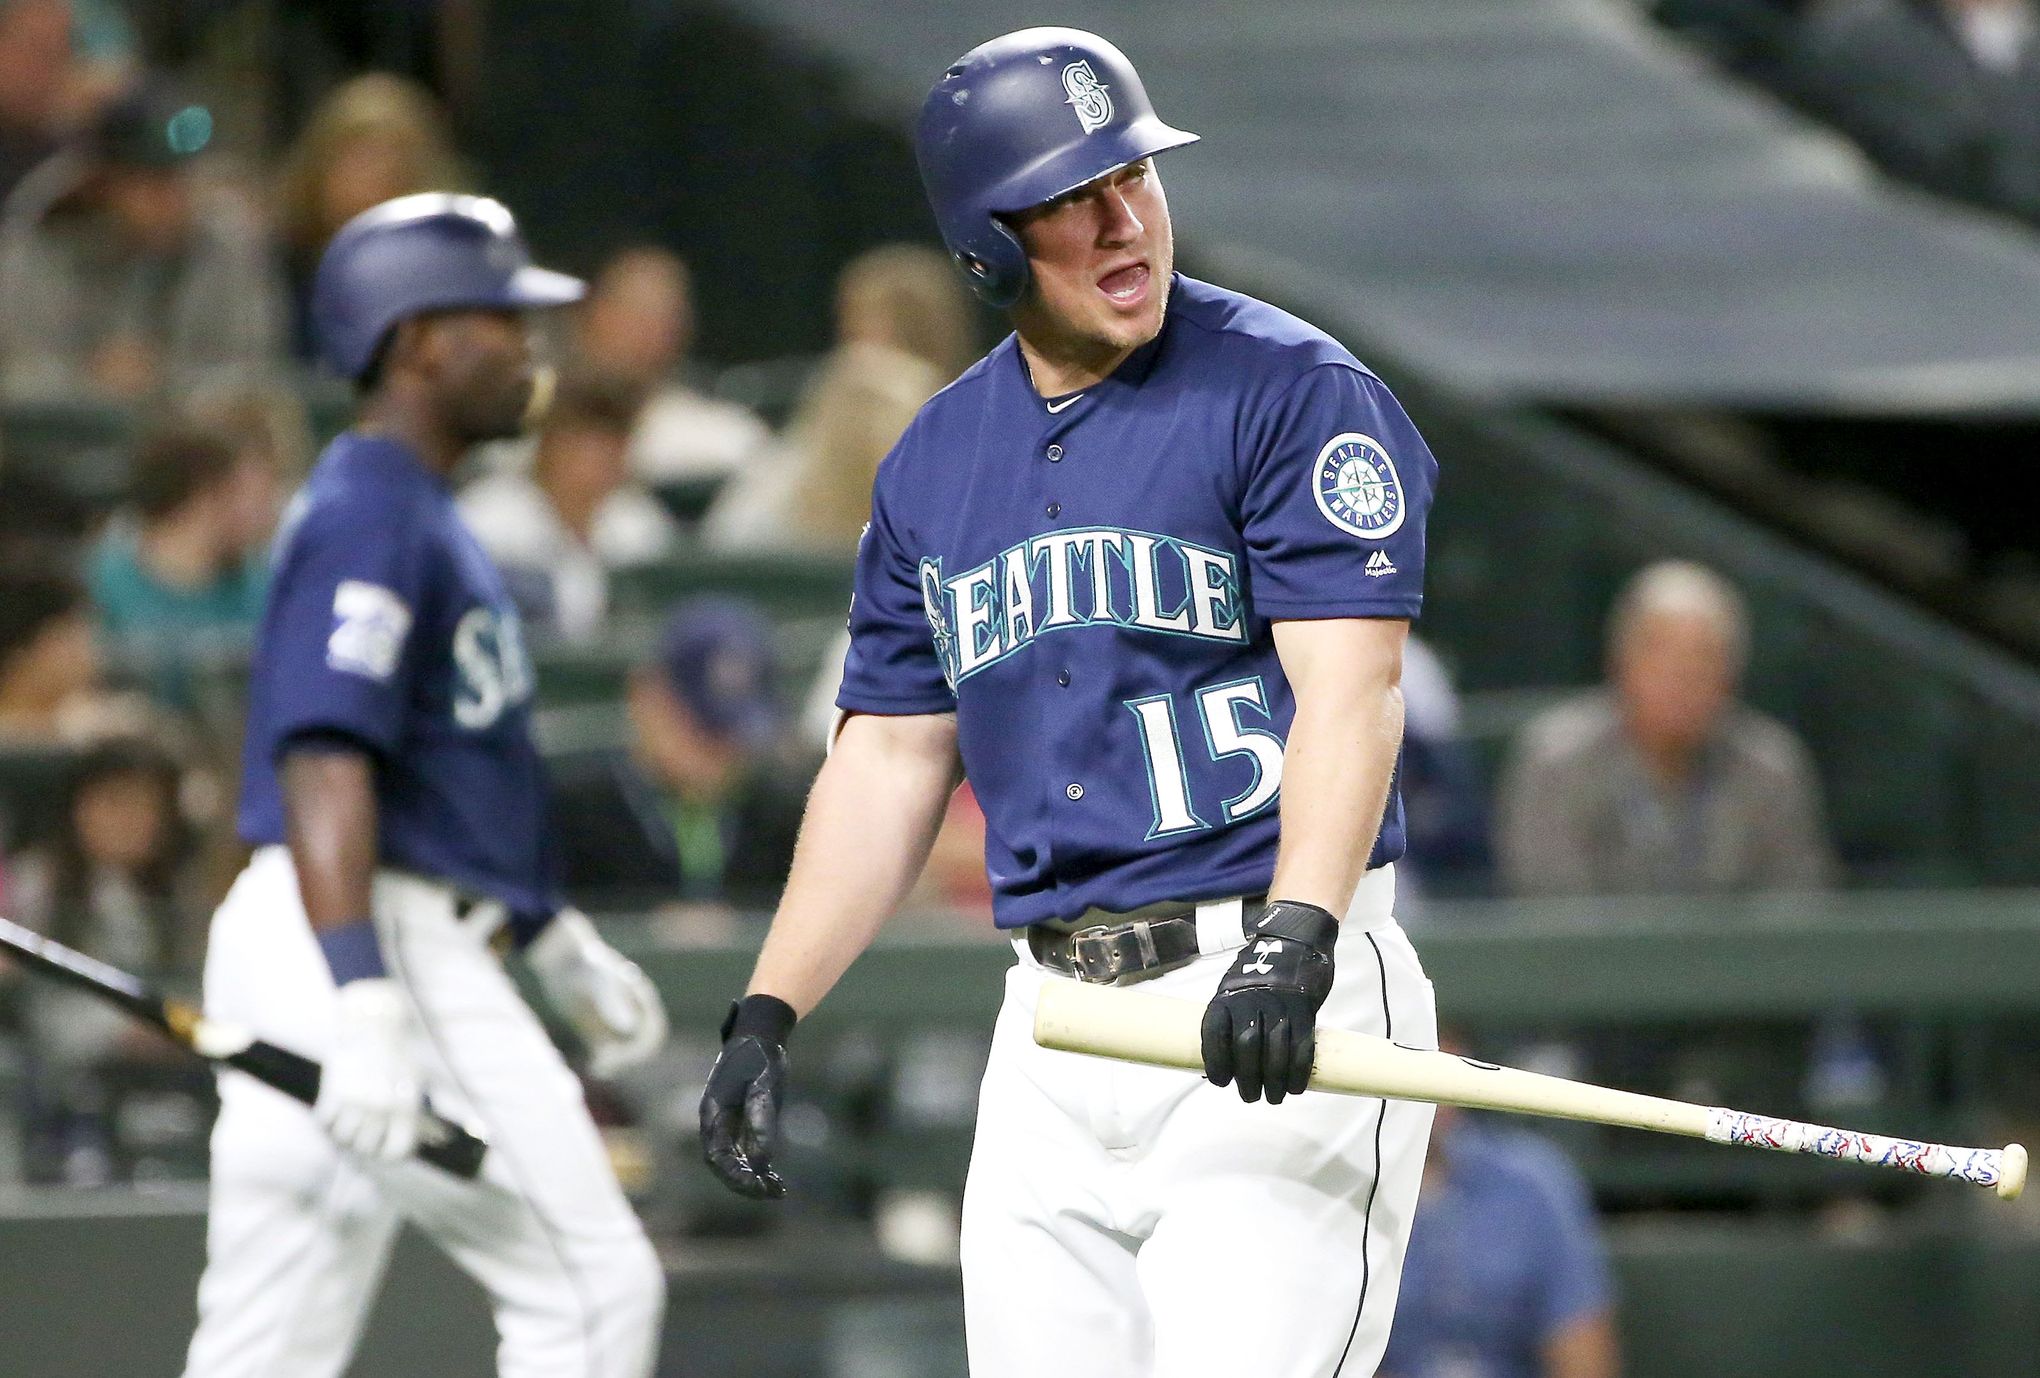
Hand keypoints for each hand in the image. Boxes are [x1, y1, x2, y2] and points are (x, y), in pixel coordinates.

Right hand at [316, 977, 423, 1158]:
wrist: (373, 1026)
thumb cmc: (398, 1056)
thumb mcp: (416, 1083)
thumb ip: (423, 1113)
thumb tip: (440, 1140)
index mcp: (406, 1105)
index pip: (397, 1149)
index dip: (388, 1155)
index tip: (381, 1151)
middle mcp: (382, 1106)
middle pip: (366, 1147)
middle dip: (363, 1144)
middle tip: (361, 1133)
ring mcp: (357, 1099)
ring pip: (342, 1137)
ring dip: (343, 1133)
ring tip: (346, 1123)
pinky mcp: (335, 1089)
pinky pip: (324, 1120)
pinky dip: (325, 1120)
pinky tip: (332, 1112)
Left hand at [527, 907, 668, 1076]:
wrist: (561, 961)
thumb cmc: (581, 964)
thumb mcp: (595, 981)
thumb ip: (612, 1001)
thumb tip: (629, 1028)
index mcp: (641, 999)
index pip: (653, 1030)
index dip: (641, 1046)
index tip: (616, 1051)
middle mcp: (633, 1012)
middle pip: (643, 1045)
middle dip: (629, 1058)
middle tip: (605, 1060)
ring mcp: (616, 1023)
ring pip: (627, 1054)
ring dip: (617, 1064)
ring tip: (598, 1066)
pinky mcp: (598, 1032)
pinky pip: (609, 1055)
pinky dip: (605, 1064)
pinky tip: (594, 1067)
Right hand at [699, 994, 794, 1198]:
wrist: (759, 1033)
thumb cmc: (760, 1058)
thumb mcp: (765, 1087)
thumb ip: (761, 1122)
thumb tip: (761, 1161)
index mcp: (714, 1113)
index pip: (718, 1157)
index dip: (736, 1176)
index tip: (759, 1188)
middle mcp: (715, 1121)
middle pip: (723, 1164)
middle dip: (745, 1183)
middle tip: (773, 1193)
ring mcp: (725, 1121)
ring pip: (732, 1160)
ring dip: (751, 1177)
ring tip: (777, 1190)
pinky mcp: (739, 1119)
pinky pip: (742, 1150)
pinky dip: (756, 1165)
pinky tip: (773, 1176)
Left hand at [1200, 900, 1338, 1104]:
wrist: (1295, 941)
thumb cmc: (1259, 973)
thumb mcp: (1234, 989)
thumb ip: (1229, 1021)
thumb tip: (1224, 1065)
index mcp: (1227, 996)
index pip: (1214, 1032)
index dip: (1215, 1061)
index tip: (1220, 1081)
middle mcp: (1251, 1000)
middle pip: (1247, 1046)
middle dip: (1248, 1078)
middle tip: (1250, 1095)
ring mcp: (1280, 1004)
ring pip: (1275, 1050)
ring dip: (1274, 1081)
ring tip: (1274, 1096)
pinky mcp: (1305, 1009)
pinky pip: (1302, 1047)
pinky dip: (1298, 1072)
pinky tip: (1295, 1086)